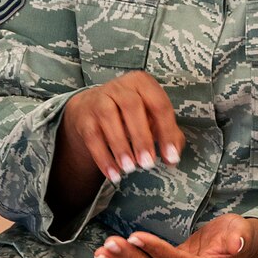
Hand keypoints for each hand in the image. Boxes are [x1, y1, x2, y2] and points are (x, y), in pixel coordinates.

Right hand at [62, 71, 184, 183]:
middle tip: (148, 163)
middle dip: (141, 137)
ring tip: (130, 168)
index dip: (167, 131)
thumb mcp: (151, 117)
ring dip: (120, 146)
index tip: (170, 156)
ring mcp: (100, 99)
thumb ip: (168, 133)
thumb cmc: (130, 114)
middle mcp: (120, 86)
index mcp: (143, 83)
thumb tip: (173, 156)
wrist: (90, 107)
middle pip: (132, 106)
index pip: (159, 104)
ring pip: (108, 117)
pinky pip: (92, 136)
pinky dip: (103, 157)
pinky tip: (114, 173)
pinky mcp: (84, 116)